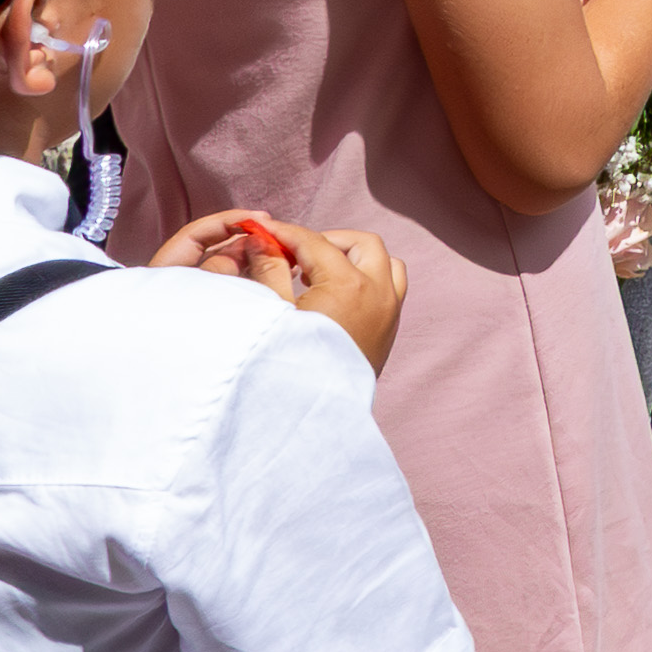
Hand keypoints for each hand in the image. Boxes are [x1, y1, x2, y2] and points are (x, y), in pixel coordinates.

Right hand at [147, 211, 411, 373]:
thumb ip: (268, 271)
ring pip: (385, 263)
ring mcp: (390, 311)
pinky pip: (389, 287)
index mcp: (350, 285)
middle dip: (327, 240)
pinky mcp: (390, 330)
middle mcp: (379, 293)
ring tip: (314, 271)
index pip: (316, 242)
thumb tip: (261, 239)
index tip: (261, 231)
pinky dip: (366, 277)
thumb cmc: (290, 366)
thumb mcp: (273, 316)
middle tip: (293, 253)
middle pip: (362, 243)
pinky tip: (332, 294)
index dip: (285, 233)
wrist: (317, 419)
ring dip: (353, 257)